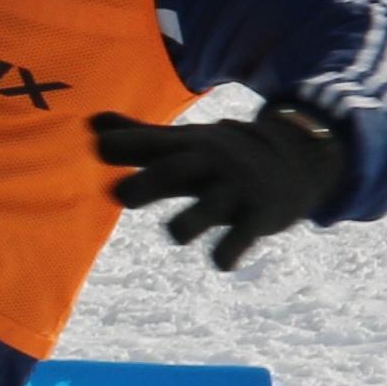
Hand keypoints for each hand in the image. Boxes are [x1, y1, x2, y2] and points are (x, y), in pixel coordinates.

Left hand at [92, 107, 344, 270]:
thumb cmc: (221, 158)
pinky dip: (229, 252)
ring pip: (210, 206)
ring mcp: (236, 189)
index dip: (123, 144)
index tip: (94, 146)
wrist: (296, 159)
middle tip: (121, 195)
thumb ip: (138, 139)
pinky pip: (242, 236)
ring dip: (189, 222)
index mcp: (188, 147)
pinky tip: (222, 261)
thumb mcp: (184, 144)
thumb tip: (89, 124)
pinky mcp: (260, 216)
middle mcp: (211, 164)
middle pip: (177, 170)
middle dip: (149, 181)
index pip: (152, 143)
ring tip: (175, 233)